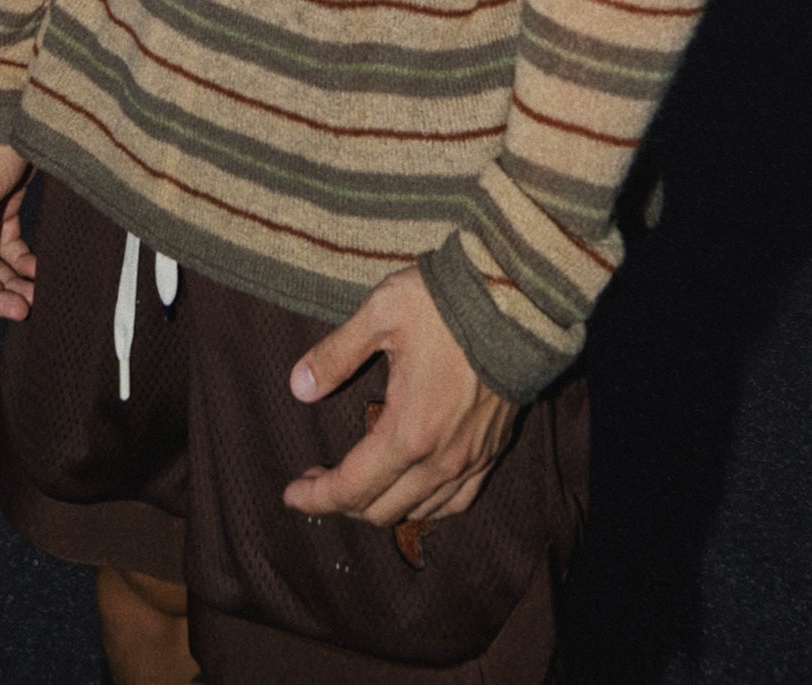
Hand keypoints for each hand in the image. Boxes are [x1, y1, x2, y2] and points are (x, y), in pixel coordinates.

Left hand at [282, 266, 517, 528]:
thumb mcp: (380, 315)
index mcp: (408, 432)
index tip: (292, 493)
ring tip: (359, 483)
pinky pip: (456, 501)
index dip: (316, 497)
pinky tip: (412, 490)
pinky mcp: (492, 451)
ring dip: (382, 506)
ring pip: (418, 512)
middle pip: (382, 510)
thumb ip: (336, 355)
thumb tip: (298, 388)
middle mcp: (440, 460)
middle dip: (342, 503)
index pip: (351, 488)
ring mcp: (471, 460)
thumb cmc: (446, 304)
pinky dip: (425, 506)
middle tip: (318, 480)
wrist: (519, 300)